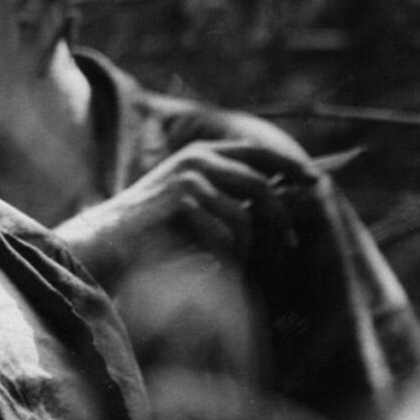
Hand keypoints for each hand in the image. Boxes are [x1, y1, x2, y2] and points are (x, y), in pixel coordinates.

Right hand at [59, 140, 311, 283]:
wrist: (101, 243)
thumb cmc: (145, 232)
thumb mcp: (189, 203)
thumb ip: (225, 194)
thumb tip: (276, 199)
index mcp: (201, 152)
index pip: (260, 152)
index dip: (293, 165)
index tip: (318, 182)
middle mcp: (198, 157)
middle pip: (263, 184)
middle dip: (282, 218)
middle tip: (291, 245)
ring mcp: (191, 176)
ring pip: (246, 214)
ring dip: (251, 246)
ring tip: (244, 266)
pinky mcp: (183, 199)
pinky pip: (225, 232)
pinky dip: (223, 255)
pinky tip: (210, 267)